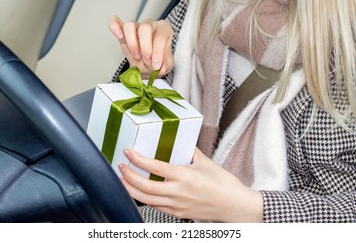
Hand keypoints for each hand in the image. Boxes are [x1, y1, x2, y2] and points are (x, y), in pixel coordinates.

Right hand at [108, 15, 173, 77]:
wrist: (149, 65)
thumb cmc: (158, 61)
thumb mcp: (165, 65)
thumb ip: (164, 65)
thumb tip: (159, 68)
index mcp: (164, 30)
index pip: (161, 36)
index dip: (158, 52)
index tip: (156, 65)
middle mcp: (150, 25)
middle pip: (145, 28)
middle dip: (145, 48)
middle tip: (147, 61)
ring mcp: (136, 26)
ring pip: (130, 26)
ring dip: (131, 43)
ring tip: (136, 56)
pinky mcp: (123, 31)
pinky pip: (116, 23)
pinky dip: (115, 27)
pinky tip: (118, 36)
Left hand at [118, 148, 263, 222]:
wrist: (234, 205)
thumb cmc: (224, 184)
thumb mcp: (205, 162)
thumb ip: (190, 151)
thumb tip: (180, 142)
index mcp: (185, 176)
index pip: (154, 167)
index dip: (138, 159)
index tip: (128, 152)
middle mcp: (178, 192)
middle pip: (144, 187)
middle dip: (128, 176)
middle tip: (120, 166)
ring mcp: (177, 205)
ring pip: (146, 200)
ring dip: (131, 190)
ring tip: (123, 180)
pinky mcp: (178, 213)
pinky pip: (156, 207)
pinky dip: (145, 199)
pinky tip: (140, 193)